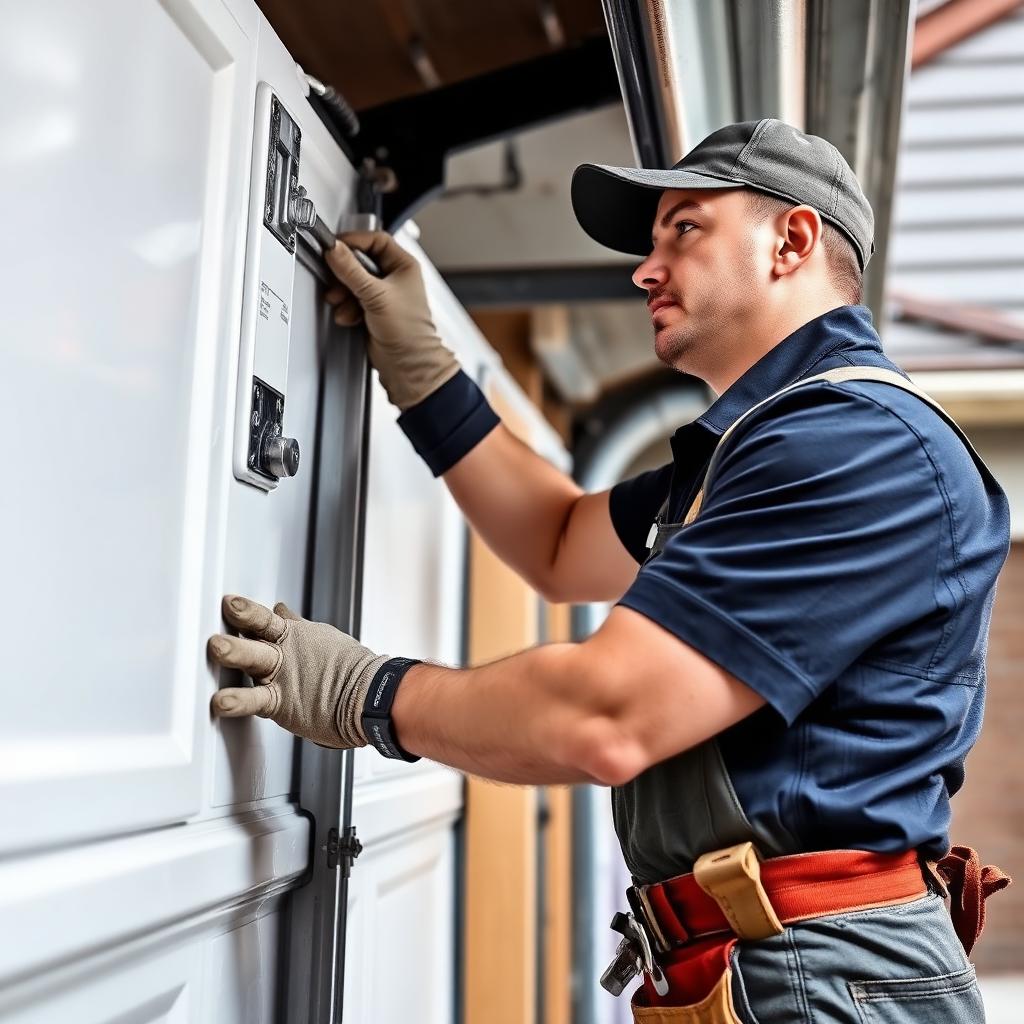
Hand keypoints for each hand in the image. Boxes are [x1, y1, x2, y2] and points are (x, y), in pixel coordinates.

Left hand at [207, 595, 389, 747]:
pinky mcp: (281, 702)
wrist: (371, 696)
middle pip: (259, 632)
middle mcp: (285, 654)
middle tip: (226, 608)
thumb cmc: (350, 670)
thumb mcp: (320, 638)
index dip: (247, 610)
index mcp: (294, 636)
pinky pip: (255, 700)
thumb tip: (280, 609)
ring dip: (236, 650)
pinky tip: (220, 701)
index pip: (266, 619)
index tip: (228, 602)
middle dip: (241, 619)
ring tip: (217, 646)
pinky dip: (238, 701)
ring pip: (255, 658)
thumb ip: (293, 625)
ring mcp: (281, 676)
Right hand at [324, 230, 460, 410]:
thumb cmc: (408, 331)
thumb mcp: (375, 294)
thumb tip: (334, 250)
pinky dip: (347, 308)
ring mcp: (383, 295)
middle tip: (335, 279)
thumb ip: (351, 270)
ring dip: (344, 293)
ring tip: (342, 303)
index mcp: (404, 265)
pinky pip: (352, 300)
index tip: (335, 246)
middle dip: (345, 274)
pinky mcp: (372, 311)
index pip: (375, 240)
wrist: (408, 364)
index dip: (354, 241)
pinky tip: (350, 317)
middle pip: (359, 261)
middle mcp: (394, 278)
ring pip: (353, 282)